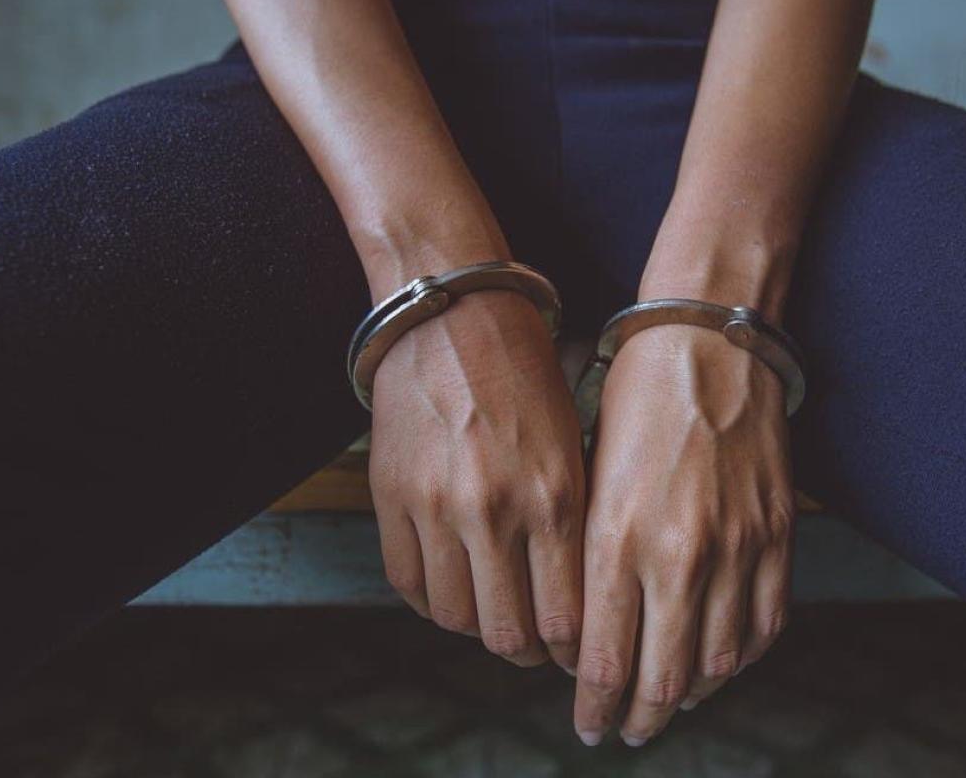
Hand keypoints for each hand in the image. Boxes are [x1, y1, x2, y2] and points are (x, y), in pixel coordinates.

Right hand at [369, 289, 585, 670]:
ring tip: (492, 612)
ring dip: (478, 626)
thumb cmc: (527, 375)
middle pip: (509, 635)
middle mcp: (496, 509)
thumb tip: (572, 605)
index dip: (573, 652)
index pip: (566, 618)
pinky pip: (408, 583)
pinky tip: (451, 585)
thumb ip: (572, 526)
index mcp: (556, 496)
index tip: (575, 652)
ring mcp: (437, 506)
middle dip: (527, 652)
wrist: (453, 313)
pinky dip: (432, 598)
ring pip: (456, 617)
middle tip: (533, 644)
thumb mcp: (573, 445)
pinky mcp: (391, 496)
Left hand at [572, 323, 794, 745]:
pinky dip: (743, 658)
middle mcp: (680, 553)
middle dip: (638, 717)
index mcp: (617, 538)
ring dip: (691, 696)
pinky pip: (766, 624)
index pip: (605, 660)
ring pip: (720, 663)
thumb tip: (584, 629)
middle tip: (624, 731)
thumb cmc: (631, 397)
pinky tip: (721, 663)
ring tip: (669, 704)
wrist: (707, 341)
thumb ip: (587, 558)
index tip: (588, 723)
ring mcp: (737, 547)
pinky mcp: (777, 533)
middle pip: (663, 678)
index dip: (594, 705)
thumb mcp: (586, 476)